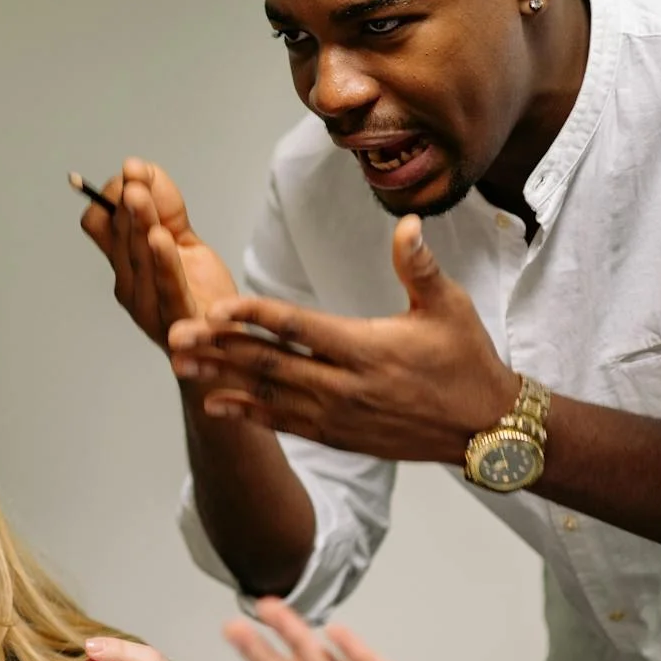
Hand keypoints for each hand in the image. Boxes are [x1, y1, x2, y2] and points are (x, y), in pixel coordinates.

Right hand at [78, 158, 237, 352]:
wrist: (226, 342)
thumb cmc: (200, 292)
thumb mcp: (181, 239)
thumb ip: (164, 206)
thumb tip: (139, 168)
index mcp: (124, 264)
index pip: (99, 226)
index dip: (108, 200)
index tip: (130, 175)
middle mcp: (129, 284)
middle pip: (119, 240)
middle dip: (124, 205)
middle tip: (131, 176)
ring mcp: (149, 305)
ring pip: (139, 260)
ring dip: (138, 224)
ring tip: (137, 195)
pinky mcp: (179, 318)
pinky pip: (168, 288)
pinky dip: (163, 262)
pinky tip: (161, 238)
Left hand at [169, 215, 516, 462]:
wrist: (484, 429)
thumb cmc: (466, 361)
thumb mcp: (449, 307)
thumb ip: (419, 266)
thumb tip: (408, 223)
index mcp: (367, 348)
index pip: (299, 328)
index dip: (254, 317)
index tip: (216, 308)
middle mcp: (345, 385)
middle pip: (270, 364)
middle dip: (219, 349)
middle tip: (176, 337)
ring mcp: (337, 416)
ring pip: (268, 395)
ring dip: (222, 379)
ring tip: (182, 367)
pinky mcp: (337, 437)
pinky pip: (283, 424)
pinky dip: (246, 414)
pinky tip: (215, 404)